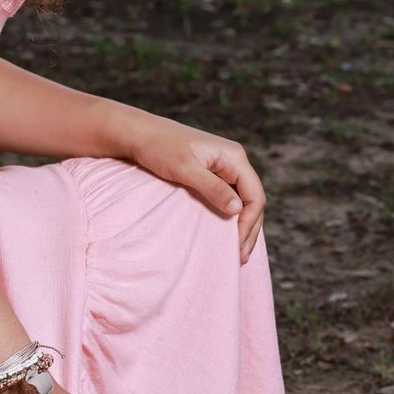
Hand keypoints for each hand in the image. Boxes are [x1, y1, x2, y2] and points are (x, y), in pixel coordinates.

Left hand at [117, 112, 265, 263]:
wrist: (139, 134)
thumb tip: (238, 210)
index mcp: (234, 157)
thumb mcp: (184, 169)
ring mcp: (224, 169)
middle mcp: (234, 162)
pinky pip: (229, 199)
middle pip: (253, 201)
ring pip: (243, 202)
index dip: (250, 223)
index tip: (236, 245)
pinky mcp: (213, 175)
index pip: (255, 195)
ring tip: (236, 253)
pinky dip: (230, 218)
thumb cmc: (159, 148)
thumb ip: (212, 188)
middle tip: (240, 258)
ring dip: (241, 227)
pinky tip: (225, 235)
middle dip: (249, 230)